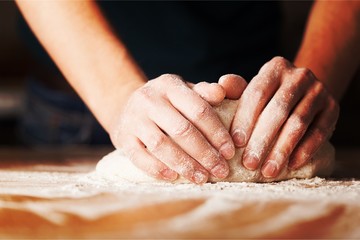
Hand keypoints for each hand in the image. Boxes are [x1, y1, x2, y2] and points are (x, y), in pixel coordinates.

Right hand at [110, 74, 239, 183]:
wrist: (127, 105)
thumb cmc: (167, 102)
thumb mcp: (185, 91)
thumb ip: (206, 92)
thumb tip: (222, 92)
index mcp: (169, 85)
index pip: (198, 110)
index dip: (217, 133)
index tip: (230, 152)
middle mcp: (149, 99)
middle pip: (181, 129)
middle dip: (204, 153)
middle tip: (221, 170)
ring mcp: (133, 118)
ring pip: (161, 145)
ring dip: (184, 164)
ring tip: (201, 178)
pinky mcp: (122, 137)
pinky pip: (139, 157)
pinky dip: (157, 169)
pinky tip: (174, 177)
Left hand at [231, 57, 338, 177]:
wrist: (303, 92)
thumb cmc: (269, 96)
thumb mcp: (252, 89)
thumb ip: (235, 90)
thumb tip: (221, 85)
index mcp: (275, 68)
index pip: (257, 93)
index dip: (245, 119)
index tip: (236, 143)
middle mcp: (299, 76)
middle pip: (278, 111)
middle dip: (262, 140)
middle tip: (249, 163)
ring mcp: (319, 91)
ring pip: (298, 123)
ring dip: (281, 150)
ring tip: (268, 171)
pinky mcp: (333, 108)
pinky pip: (319, 132)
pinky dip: (304, 151)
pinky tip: (291, 166)